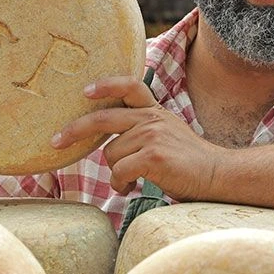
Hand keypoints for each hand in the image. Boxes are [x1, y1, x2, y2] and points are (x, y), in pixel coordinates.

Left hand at [52, 76, 224, 199]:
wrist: (217, 175)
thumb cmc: (188, 162)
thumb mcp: (167, 134)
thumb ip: (143, 129)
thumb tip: (108, 143)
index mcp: (155, 111)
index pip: (129, 85)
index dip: (105, 85)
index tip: (84, 91)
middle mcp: (152, 119)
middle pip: (103, 118)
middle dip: (74, 130)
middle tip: (56, 140)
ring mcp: (153, 136)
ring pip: (110, 154)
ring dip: (115, 172)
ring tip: (131, 180)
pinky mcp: (153, 157)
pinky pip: (119, 172)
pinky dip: (121, 185)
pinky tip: (132, 187)